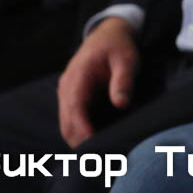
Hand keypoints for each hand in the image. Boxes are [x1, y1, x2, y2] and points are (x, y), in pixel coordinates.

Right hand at [57, 17, 140, 146]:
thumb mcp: (126, 59)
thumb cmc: (118, 46)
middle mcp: (67, 87)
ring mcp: (66, 93)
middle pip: (66, 123)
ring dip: (79, 140)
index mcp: (78, 77)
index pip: (75, 110)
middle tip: (100, 159)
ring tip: (99, 155)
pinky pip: (71, 119)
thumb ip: (123, 80)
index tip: (96, 147)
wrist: (108, 33)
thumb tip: (121, 104)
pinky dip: (80, 131)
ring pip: (66, 125)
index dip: (83, 131)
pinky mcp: (71, 97)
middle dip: (80, 142)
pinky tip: (95, 141)